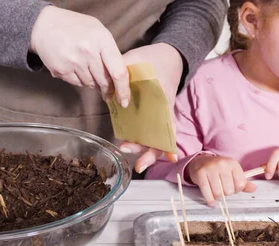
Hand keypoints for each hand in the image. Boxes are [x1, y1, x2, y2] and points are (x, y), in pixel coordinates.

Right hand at [30, 6, 129, 106]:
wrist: (45, 25)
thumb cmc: (76, 27)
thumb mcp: (98, 31)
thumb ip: (110, 52)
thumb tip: (119, 76)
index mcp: (102, 40)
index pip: (118, 71)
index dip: (123, 89)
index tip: (124, 101)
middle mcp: (88, 51)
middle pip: (104, 82)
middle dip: (108, 90)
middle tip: (108, 93)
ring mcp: (73, 62)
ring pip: (91, 84)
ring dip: (93, 82)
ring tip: (88, 70)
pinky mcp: (61, 70)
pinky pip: (78, 83)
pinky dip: (80, 80)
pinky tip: (76, 68)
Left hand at [117, 43, 183, 172]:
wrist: (168, 56)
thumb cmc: (154, 59)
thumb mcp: (137, 60)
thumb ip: (122, 72)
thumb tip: (108, 88)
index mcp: (163, 101)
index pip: (169, 125)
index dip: (168, 142)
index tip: (170, 156)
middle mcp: (163, 112)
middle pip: (161, 138)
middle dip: (149, 151)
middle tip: (127, 149)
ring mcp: (158, 114)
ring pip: (154, 138)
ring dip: (142, 147)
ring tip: (124, 148)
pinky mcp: (151, 113)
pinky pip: (148, 130)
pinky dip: (139, 138)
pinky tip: (128, 143)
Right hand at [187, 155, 256, 206]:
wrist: (200, 161)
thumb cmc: (218, 169)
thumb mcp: (232, 172)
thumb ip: (243, 182)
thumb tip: (254, 189)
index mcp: (233, 163)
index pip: (240, 184)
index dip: (237, 190)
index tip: (232, 188)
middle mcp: (222, 164)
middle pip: (229, 190)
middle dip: (226, 194)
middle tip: (222, 190)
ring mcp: (211, 168)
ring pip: (218, 192)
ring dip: (218, 197)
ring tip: (216, 194)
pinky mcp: (200, 173)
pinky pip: (207, 192)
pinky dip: (210, 200)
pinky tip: (212, 203)